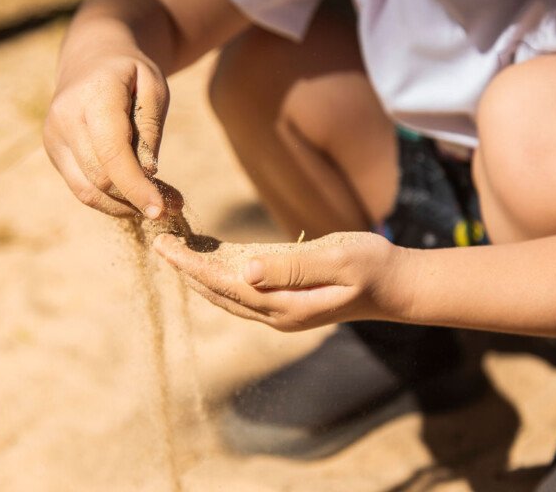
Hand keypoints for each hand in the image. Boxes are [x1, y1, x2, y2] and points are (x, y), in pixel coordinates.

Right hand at [43, 52, 171, 217]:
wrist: (92, 57)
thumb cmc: (131, 72)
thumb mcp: (155, 88)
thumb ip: (151, 128)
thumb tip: (148, 173)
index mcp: (93, 96)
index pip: (113, 154)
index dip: (137, 188)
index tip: (162, 210)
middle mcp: (65, 118)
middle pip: (101, 178)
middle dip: (137, 199)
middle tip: (174, 205)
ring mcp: (54, 138)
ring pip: (88, 191)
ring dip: (125, 206)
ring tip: (159, 203)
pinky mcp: (55, 153)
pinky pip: (82, 188)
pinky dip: (111, 200)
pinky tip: (136, 196)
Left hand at [153, 232, 406, 331]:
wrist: (396, 286)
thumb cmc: (372, 267)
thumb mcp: (338, 260)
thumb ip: (293, 266)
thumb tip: (245, 270)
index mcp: (286, 305)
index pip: (225, 285)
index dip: (191, 266)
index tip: (163, 246)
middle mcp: (276, 315)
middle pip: (218, 293)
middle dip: (187, 269)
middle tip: (159, 241)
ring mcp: (280, 312)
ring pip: (227, 294)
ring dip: (200, 273)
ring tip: (176, 247)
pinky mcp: (285, 303)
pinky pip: (243, 291)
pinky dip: (221, 274)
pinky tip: (210, 257)